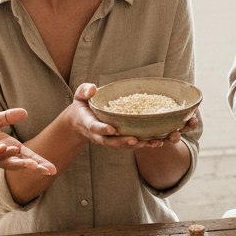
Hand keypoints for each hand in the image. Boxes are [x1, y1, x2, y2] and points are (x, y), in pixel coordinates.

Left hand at [0, 108, 56, 173]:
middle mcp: (0, 156)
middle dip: (32, 165)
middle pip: (19, 162)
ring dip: (17, 163)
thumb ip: (8, 117)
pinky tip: (2, 150)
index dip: (39, 162)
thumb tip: (25, 112)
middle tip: (45, 170)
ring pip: (4, 161)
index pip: (27, 156)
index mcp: (8, 148)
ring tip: (31, 164)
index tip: (52, 169)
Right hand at [66, 83, 183, 149]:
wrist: (80, 120)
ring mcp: (108, 139)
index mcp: (88, 123)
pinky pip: (128, 145)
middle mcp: (98, 135)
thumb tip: (93, 89)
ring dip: (135, 146)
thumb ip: (85, 91)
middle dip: (123, 142)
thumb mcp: (80, 95)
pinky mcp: (117, 140)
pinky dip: (140, 145)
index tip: (113, 129)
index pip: (95, 127)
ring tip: (150, 143)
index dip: (103, 129)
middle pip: (110, 142)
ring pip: (121, 146)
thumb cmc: (83, 104)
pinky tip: (155, 142)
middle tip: (135, 140)